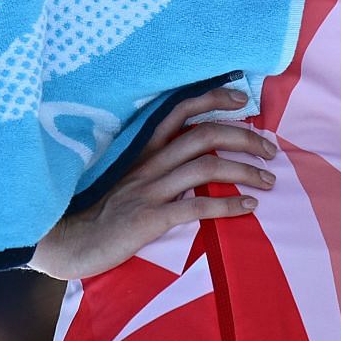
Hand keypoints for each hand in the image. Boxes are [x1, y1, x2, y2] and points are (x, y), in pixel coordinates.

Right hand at [30, 86, 273, 280]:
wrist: (70, 241)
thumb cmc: (102, 213)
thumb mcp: (128, 180)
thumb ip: (156, 167)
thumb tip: (195, 161)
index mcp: (144, 150)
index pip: (180, 110)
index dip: (213, 98)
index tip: (243, 99)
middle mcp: (149, 163)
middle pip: (204, 135)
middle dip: (244, 136)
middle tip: (270, 149)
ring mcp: (149, 189)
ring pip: (206, 167)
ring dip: (245, 170)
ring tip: (269, 180)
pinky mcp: (149, 218)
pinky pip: (196, 206)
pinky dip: (228, 204)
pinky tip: (249, 208)